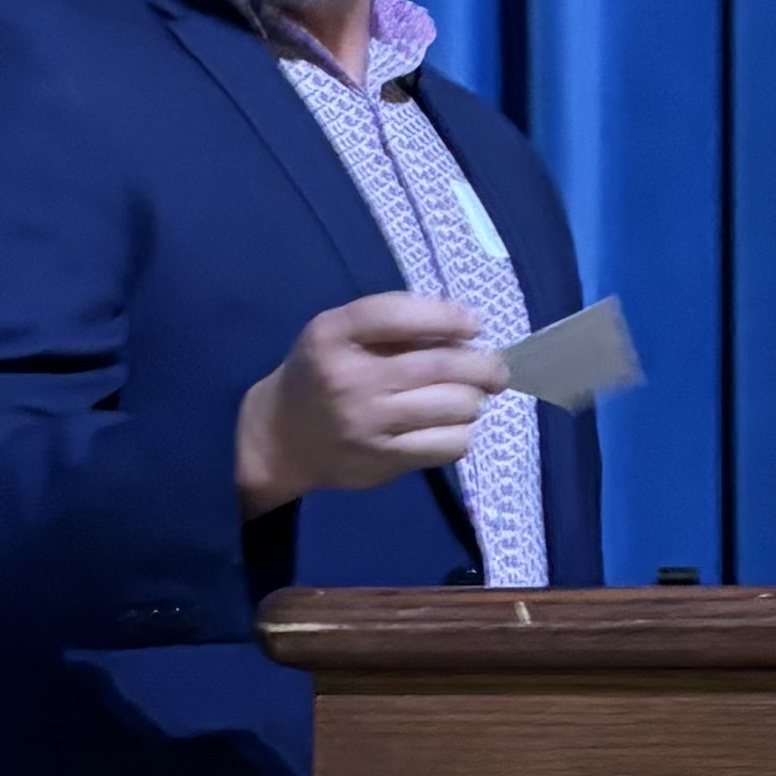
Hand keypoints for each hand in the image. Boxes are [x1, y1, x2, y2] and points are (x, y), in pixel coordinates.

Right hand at [237, 290, 500, 510]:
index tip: (474, 324)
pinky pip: (449, 445)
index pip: (399, 315)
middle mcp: (351, 378)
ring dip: (474, 400)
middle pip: (441, 365)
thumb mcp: (337, 333)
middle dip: (484, 365)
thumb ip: (389, 323)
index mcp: (334, 334)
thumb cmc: (320, 373)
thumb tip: (465, 327)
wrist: (279, 438)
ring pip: (455, 406)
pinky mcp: (383, 460)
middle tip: (496, 369)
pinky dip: (462, 433)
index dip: (448, 316)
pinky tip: (450, 427)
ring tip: (468, 398)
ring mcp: (368, 423)